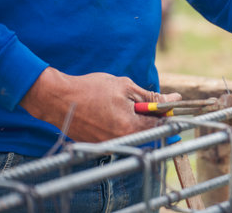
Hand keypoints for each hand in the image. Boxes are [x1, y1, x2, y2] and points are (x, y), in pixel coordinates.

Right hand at [20, 67, 181, 141]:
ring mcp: (110, 145)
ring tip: (118, 104)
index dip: (166, 112)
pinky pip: (118, 135)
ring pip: (132, 132)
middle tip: (140, 101)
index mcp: (131, 127)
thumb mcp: (126, 87)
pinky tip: (108, 111)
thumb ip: (152, 98)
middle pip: (147, 131)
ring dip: (133, 119)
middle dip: (149, 116)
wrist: (57, 99)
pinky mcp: (100, 145)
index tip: (169, 102)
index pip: (160, 124)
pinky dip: (119, 123)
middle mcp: (122, 140)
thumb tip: (174, 100)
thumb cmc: (92, 89)